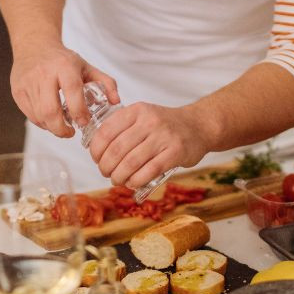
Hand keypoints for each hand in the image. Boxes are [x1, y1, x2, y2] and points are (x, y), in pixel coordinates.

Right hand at [10, 41, 119, 137]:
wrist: (34, 45)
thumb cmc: (62, 59)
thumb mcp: (86, 67)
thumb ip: (105, 83)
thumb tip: (116, 101)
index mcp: (64, 66)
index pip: (72, 91)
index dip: (78, 111)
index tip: (83, 122)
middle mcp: (43, 73)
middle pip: (50, 110)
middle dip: (61, 129)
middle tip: (70, 132)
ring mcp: (28, 83)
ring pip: (39, 116)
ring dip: (52, 127)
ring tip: (61, 125)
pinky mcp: (18, 91)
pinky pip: (30, 115)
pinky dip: (41, 122)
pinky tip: (49, 118)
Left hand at [87, 103, 210, 188]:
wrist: (198, 126)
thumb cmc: (165, 125)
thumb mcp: (143, 116)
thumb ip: (122, 128)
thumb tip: (97, 150)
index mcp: (136, 111)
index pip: (106, 131)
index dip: (96, 149)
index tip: (96, 159)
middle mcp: (149, 121)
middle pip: (116, 149)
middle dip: (106, 166)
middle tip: (106, 173)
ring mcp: (163, 137)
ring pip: (131, 162)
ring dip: (119, 176)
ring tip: (117, 180)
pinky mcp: (175, 152)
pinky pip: (149, 171)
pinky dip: (136, 181)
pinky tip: (132, 183)